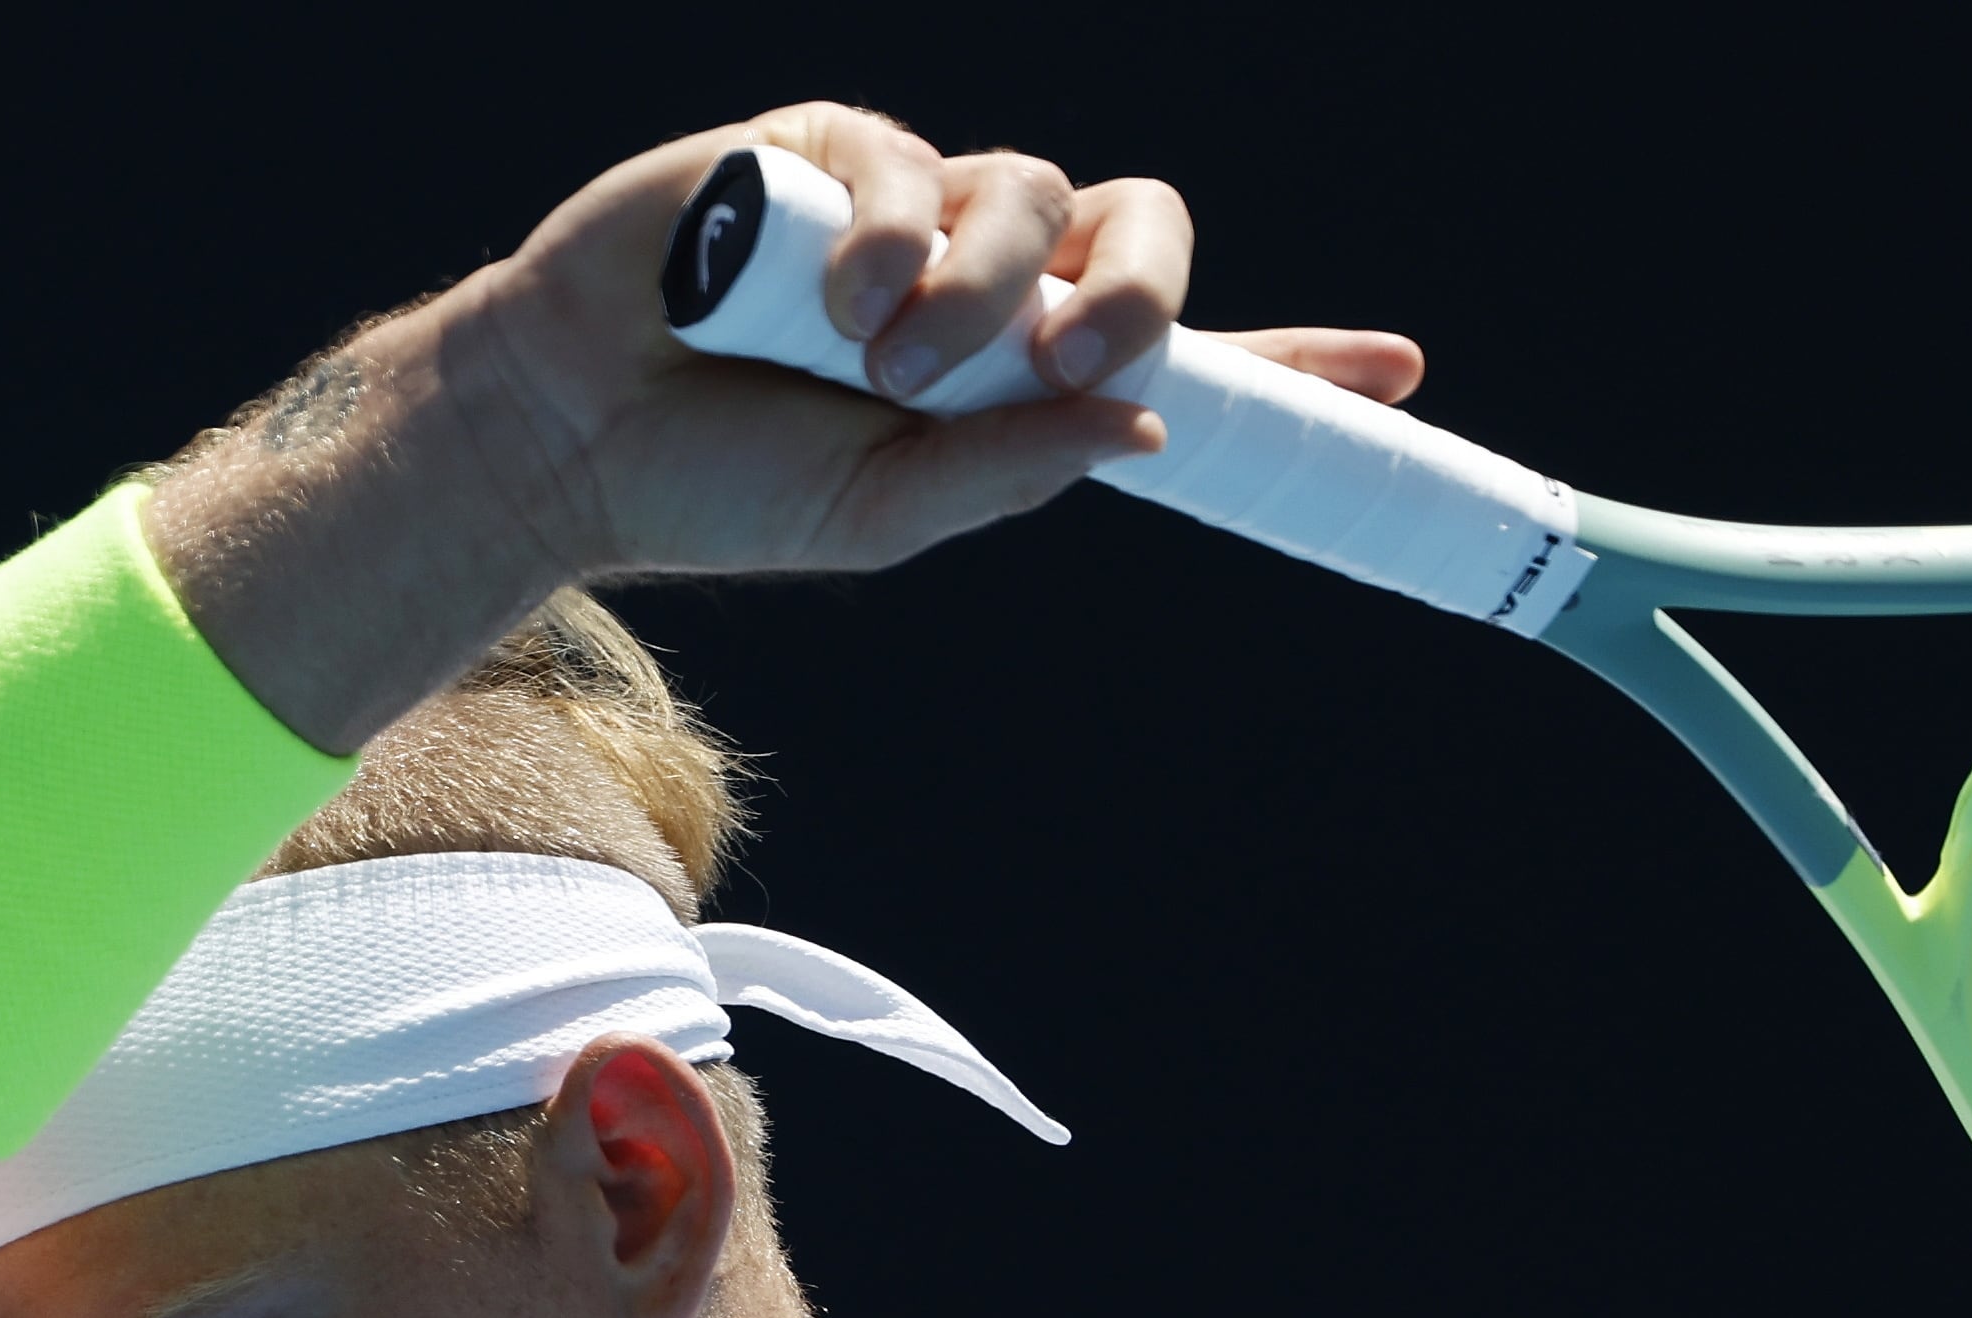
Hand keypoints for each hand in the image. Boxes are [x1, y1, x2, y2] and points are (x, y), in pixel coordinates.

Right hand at [455, 103, 1425, 580]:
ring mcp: (915, 207)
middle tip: (1090, 359)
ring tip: (888, 363)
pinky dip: (894, 236)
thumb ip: (1008, 470)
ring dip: (986, 285)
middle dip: (1141, 290)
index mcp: (1018, 379)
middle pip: (1138, 230)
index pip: (1179, 355)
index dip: (1290, 357)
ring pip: (1030, 191)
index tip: (1398, 367)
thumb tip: (1148, 430)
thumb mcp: (883, 513)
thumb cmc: (723, 483)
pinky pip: (914, 160)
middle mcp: (989, 281)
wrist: (574, 434)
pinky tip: (838, 305)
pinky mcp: (830, 151)